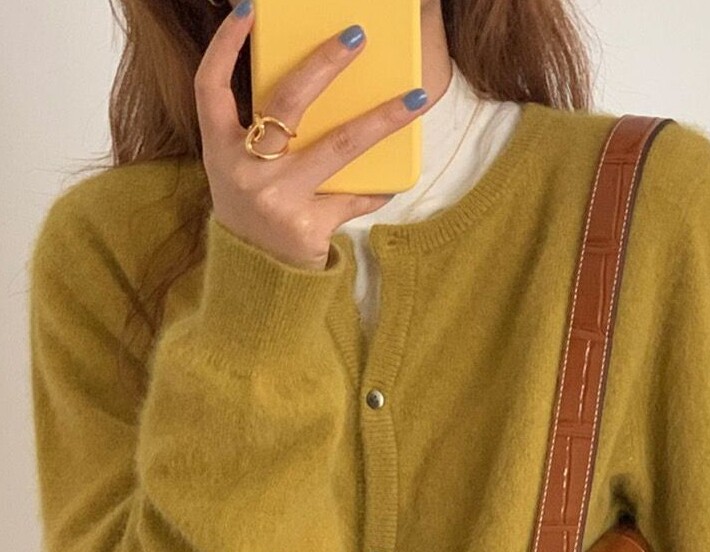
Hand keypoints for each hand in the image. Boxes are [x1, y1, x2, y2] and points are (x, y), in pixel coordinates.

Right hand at [194, 6, 430, 270]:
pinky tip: (391, 183)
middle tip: (357, 37)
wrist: (258, 281)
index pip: (209, 86)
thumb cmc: (255, 213)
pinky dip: (374, 190)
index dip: (224, 45)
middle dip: (325, 64)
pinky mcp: (307, 225)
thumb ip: (260, 134)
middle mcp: (243, 170)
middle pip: (287, 102)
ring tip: (414, 98)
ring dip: (382, 119)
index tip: (248, 9)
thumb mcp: (241, 172)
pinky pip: (352, 198)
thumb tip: (316, 85)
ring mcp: (276, 197)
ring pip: (338, 145)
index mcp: (219, 149)